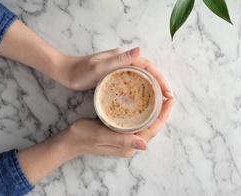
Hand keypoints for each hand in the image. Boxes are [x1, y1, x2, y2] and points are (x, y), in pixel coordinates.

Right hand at [18, 96, 174, 184]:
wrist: (69, 140)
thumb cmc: (84, 136)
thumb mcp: (102, 136)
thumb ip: (123, 141)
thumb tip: (145, 145)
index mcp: (129, 146)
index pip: (152, 129)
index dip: (163, 115)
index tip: (170, 99)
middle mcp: (131, 144)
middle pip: (152, 127)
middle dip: (162, 112)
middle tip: (168, 95)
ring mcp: (126, 139)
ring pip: (145, 124)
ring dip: (154, 111)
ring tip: (160, 96)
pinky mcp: (121, 133)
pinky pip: (137, 123)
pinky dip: (143, 112)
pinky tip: (144, 102)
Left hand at [61, 47, 172, 98]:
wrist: (64, 71)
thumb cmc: (79, 72)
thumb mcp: (99, 68)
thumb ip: (119, 60)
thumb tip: (139, 50)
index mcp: (123, 56)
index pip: (148, 67)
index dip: (160, 79)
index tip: (168, 93)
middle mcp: (123, 59)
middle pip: (148, 70)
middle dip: (160, 83)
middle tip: (168, 98)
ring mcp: (119, 65)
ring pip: (142, 75)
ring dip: (153, 85)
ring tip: (160, 99)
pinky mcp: (115, 72)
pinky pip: (134, 79)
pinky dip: (143, 87)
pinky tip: (144, 97)